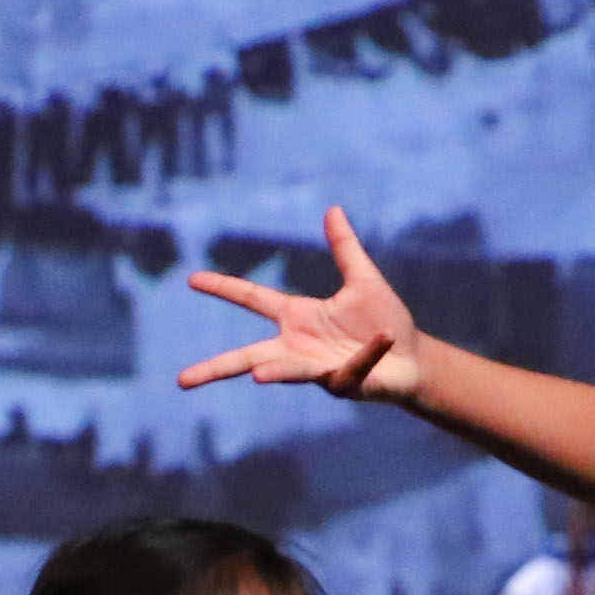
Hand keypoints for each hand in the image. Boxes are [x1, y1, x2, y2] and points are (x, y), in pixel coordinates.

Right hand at [177, 208, 423, 403]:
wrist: (414, 359)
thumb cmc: (385, 322)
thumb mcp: (364, 280)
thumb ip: (345, 248)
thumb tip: (333, 210)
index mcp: (297, 317)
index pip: (252, 300)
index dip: (223, 288)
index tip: (191, 279)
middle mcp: (298, 346)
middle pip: (247, 357)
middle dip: (215, 369)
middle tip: (180, 381)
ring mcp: (317, 369)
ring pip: (289, 372)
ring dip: (276, 372)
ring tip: (257, 376)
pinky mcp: (343, 384)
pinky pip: (349, 369)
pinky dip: (364, 356)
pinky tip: (380, 341)